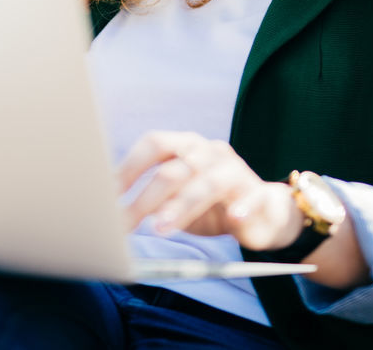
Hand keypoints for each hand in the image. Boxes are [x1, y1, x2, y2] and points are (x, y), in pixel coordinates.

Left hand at [115, 130, 303, 251]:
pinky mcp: (262, 195)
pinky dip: (244, 207)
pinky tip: (235, 219)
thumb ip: (152, 202)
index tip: (107, 195)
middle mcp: (210, 152)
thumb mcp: (176, 201)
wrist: (264, 214)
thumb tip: (112, 216)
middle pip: (175, 169)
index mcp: (186, 146)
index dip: (128, 167)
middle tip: (125, 224)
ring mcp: (237, 172)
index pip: (154, 144)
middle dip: (146, 198)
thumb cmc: (209, 205)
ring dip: (182, 205)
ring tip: (161, 228)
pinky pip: (254, 198)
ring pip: (207, 183)